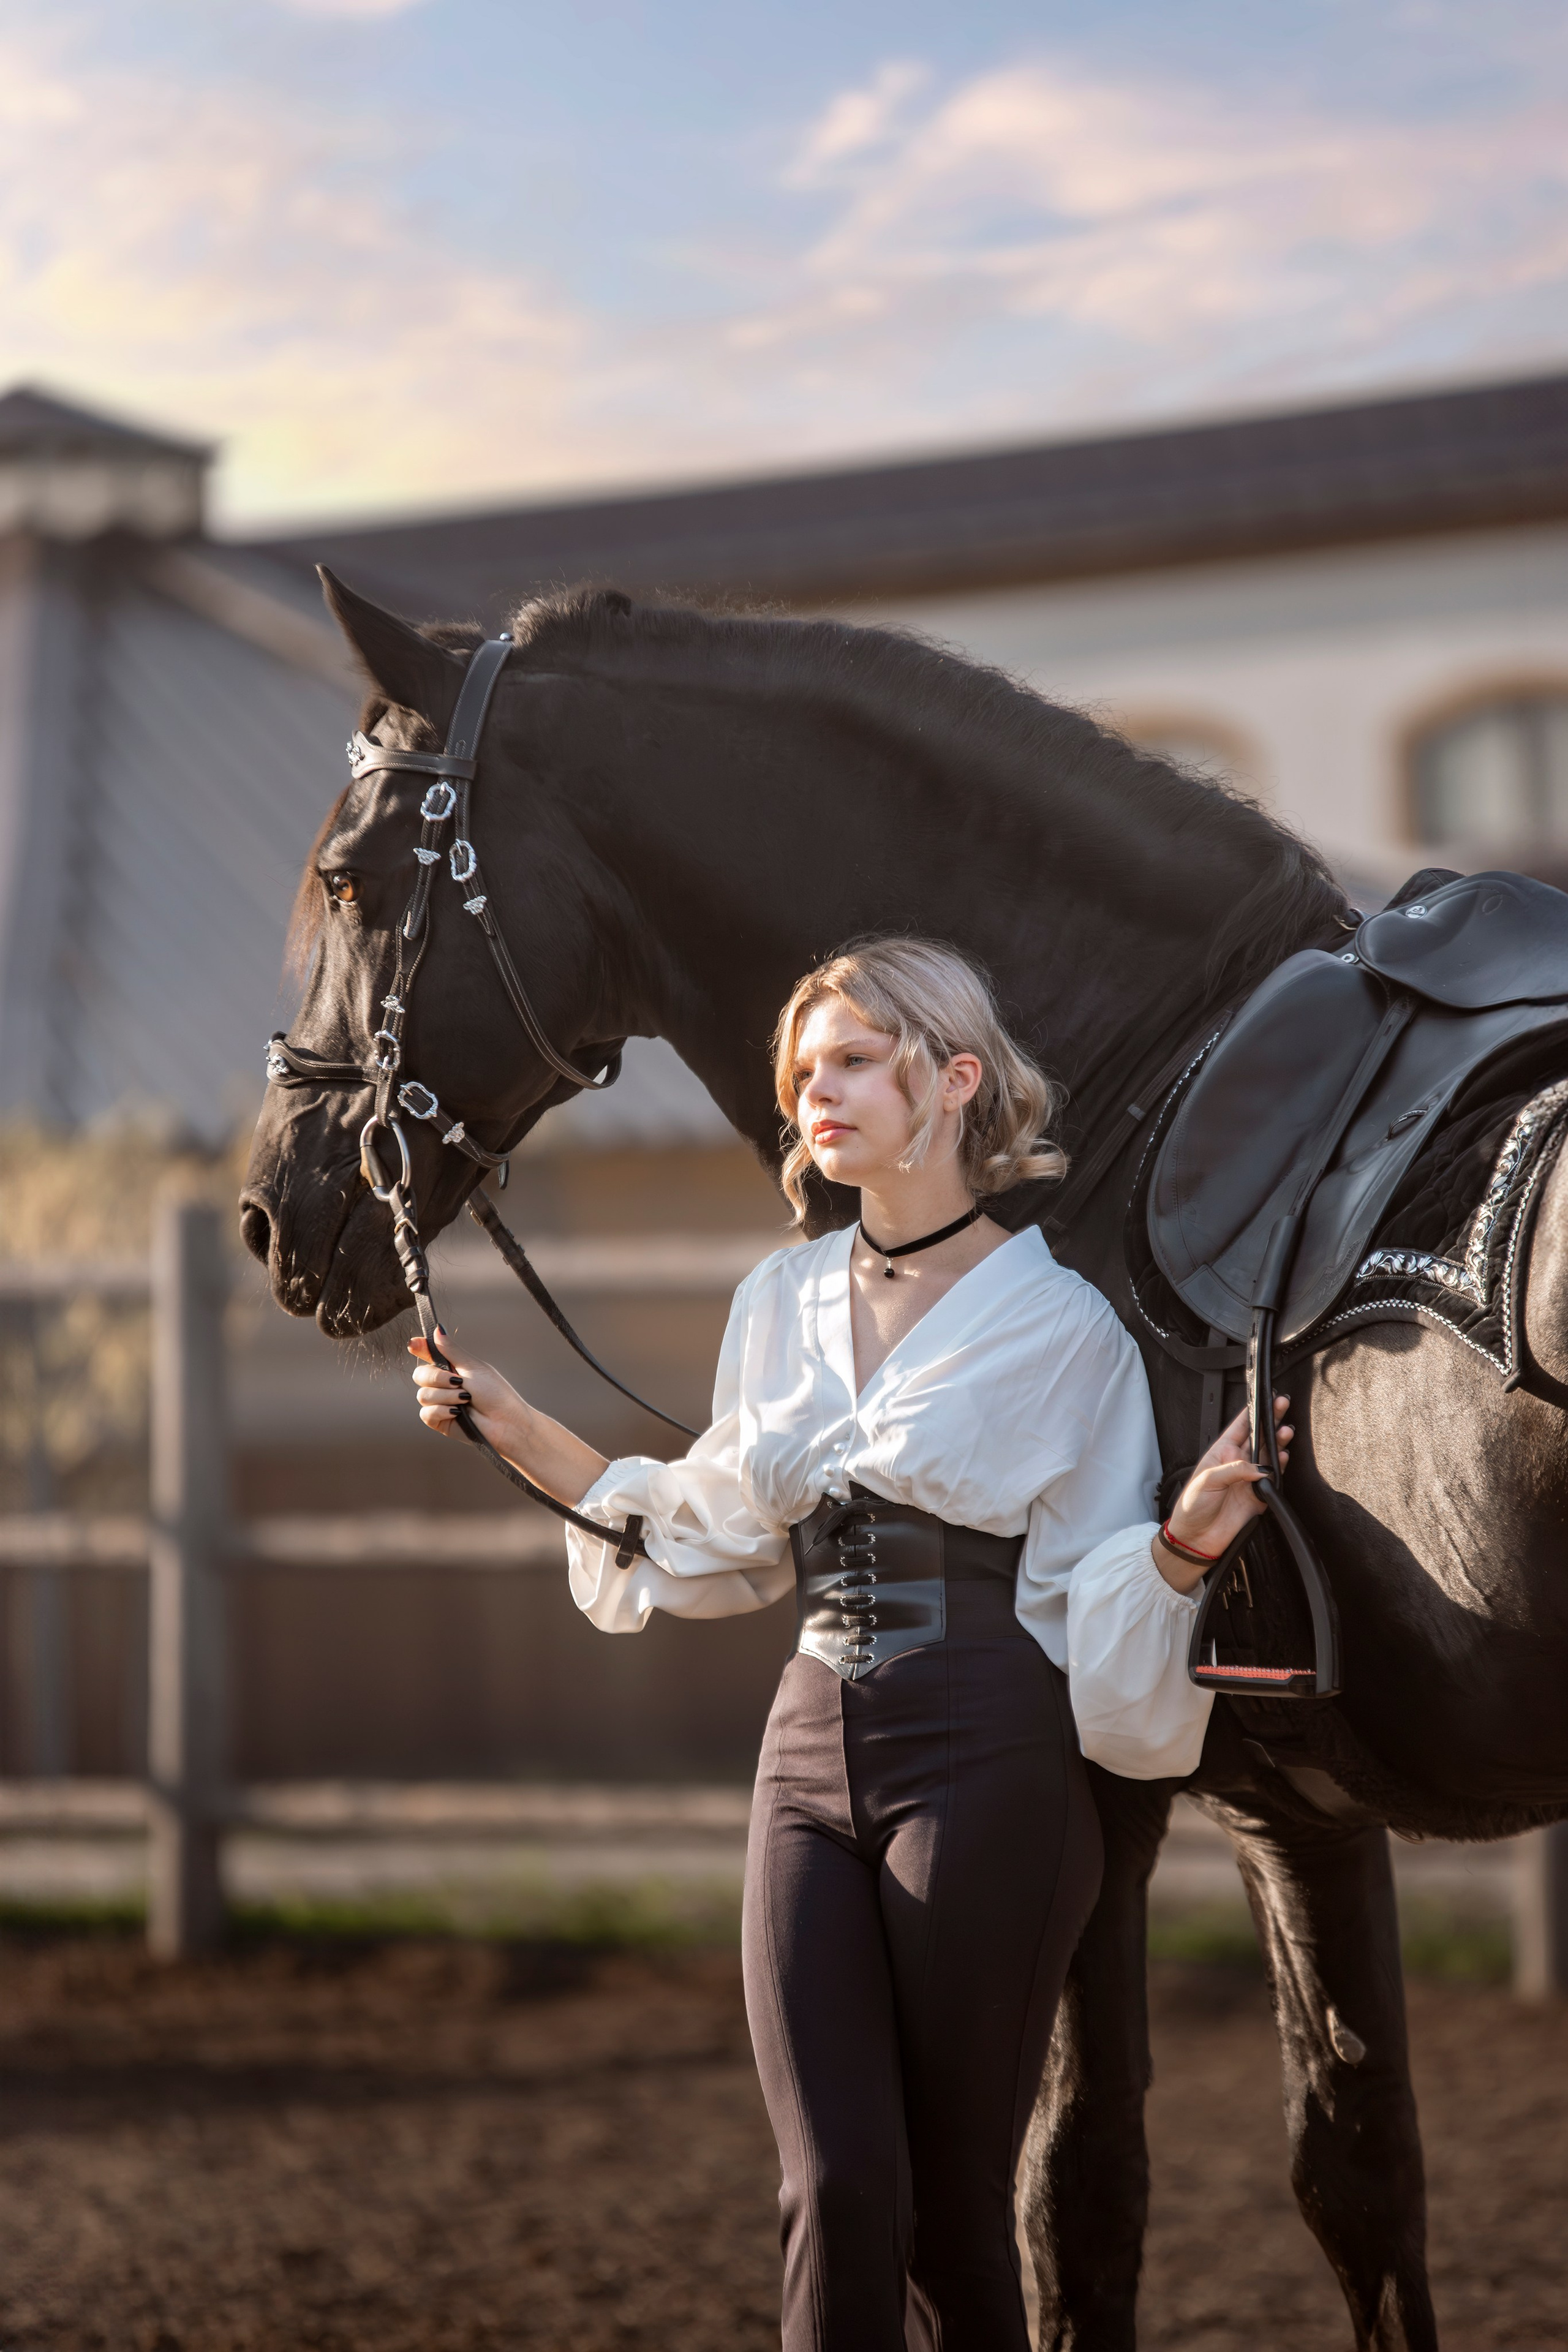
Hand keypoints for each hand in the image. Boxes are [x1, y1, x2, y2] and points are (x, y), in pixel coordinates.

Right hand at [407, 1330, 610, 1506]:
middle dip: (436, 1377)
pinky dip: (442, 1410)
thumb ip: (451, 1350)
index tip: (414, 1344)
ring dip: (446, 1396)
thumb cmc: (495, 1393)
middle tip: (458, 1381)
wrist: (505, 1422)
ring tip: (466, 1399)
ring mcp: (440, 1404)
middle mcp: (444, 1385)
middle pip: (420, 1375)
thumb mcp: (473, 1367)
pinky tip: (457, 1413)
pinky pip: (426, 1413)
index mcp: (452, 1369)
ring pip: (423, 1395)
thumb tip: (437, 1328)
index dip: (420, 1348)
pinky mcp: (439, 1421)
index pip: (429, 1356)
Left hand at [1152, 1397, 1292, 1594]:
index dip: (1252, 1411)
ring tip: (1287, 1429)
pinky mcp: (1259, 1496)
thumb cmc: (1192, 1507)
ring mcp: (1249, 1478)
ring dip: (1278, 1440)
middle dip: (1271, 1419)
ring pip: (1268, 1454)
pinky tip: (1285, 1456)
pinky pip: (1274, 1478)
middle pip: (1258, 1436)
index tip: (1265, 1397)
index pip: (1239, 1426)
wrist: (1197, 1539)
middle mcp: (1237, 1463)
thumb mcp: (1206, 1481)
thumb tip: (1259, 1466)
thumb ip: (1234, 1470)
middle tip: (1283, 1404)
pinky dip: (1281, 1467)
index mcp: (1220, 1453)